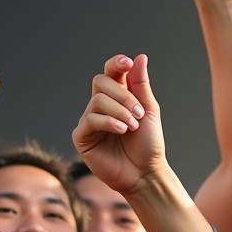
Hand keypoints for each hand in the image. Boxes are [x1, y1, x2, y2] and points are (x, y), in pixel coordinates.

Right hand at [73, 54, 165, 193]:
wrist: (146, 173)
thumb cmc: (148, 145)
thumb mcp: (149, 111)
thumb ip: (141, 86)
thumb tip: (139, 57)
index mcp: (117, 97)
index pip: (110, 72)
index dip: (116, 64)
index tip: (126, 64)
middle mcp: (101, 106)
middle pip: (101, 82)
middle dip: (123, 95)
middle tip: (139, 113)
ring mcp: (90, 121)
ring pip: (97, 100)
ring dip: (119, 111)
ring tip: (133, 126)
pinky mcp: (82, 137)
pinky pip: (90, 119)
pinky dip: (109, 122)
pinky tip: (122, 130)